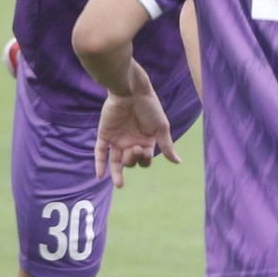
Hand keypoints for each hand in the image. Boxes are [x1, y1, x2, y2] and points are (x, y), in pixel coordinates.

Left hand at [94, 64, 179, 186]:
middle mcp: (132, 142)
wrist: (131, 92)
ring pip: (115, 162)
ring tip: (119, 184)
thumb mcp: (161, 128)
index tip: (144, 150)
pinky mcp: (104, 135)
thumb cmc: (150, 108)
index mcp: (146, 141)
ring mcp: (117, 139)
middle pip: (131, 161)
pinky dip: (99, 164)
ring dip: (116, 173)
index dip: (145, 159)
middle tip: (133, 148)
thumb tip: (178, 162)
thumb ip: (167, 146)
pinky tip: (100, 176)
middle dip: (133, 159)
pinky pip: (100, 152)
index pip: (145, 159)